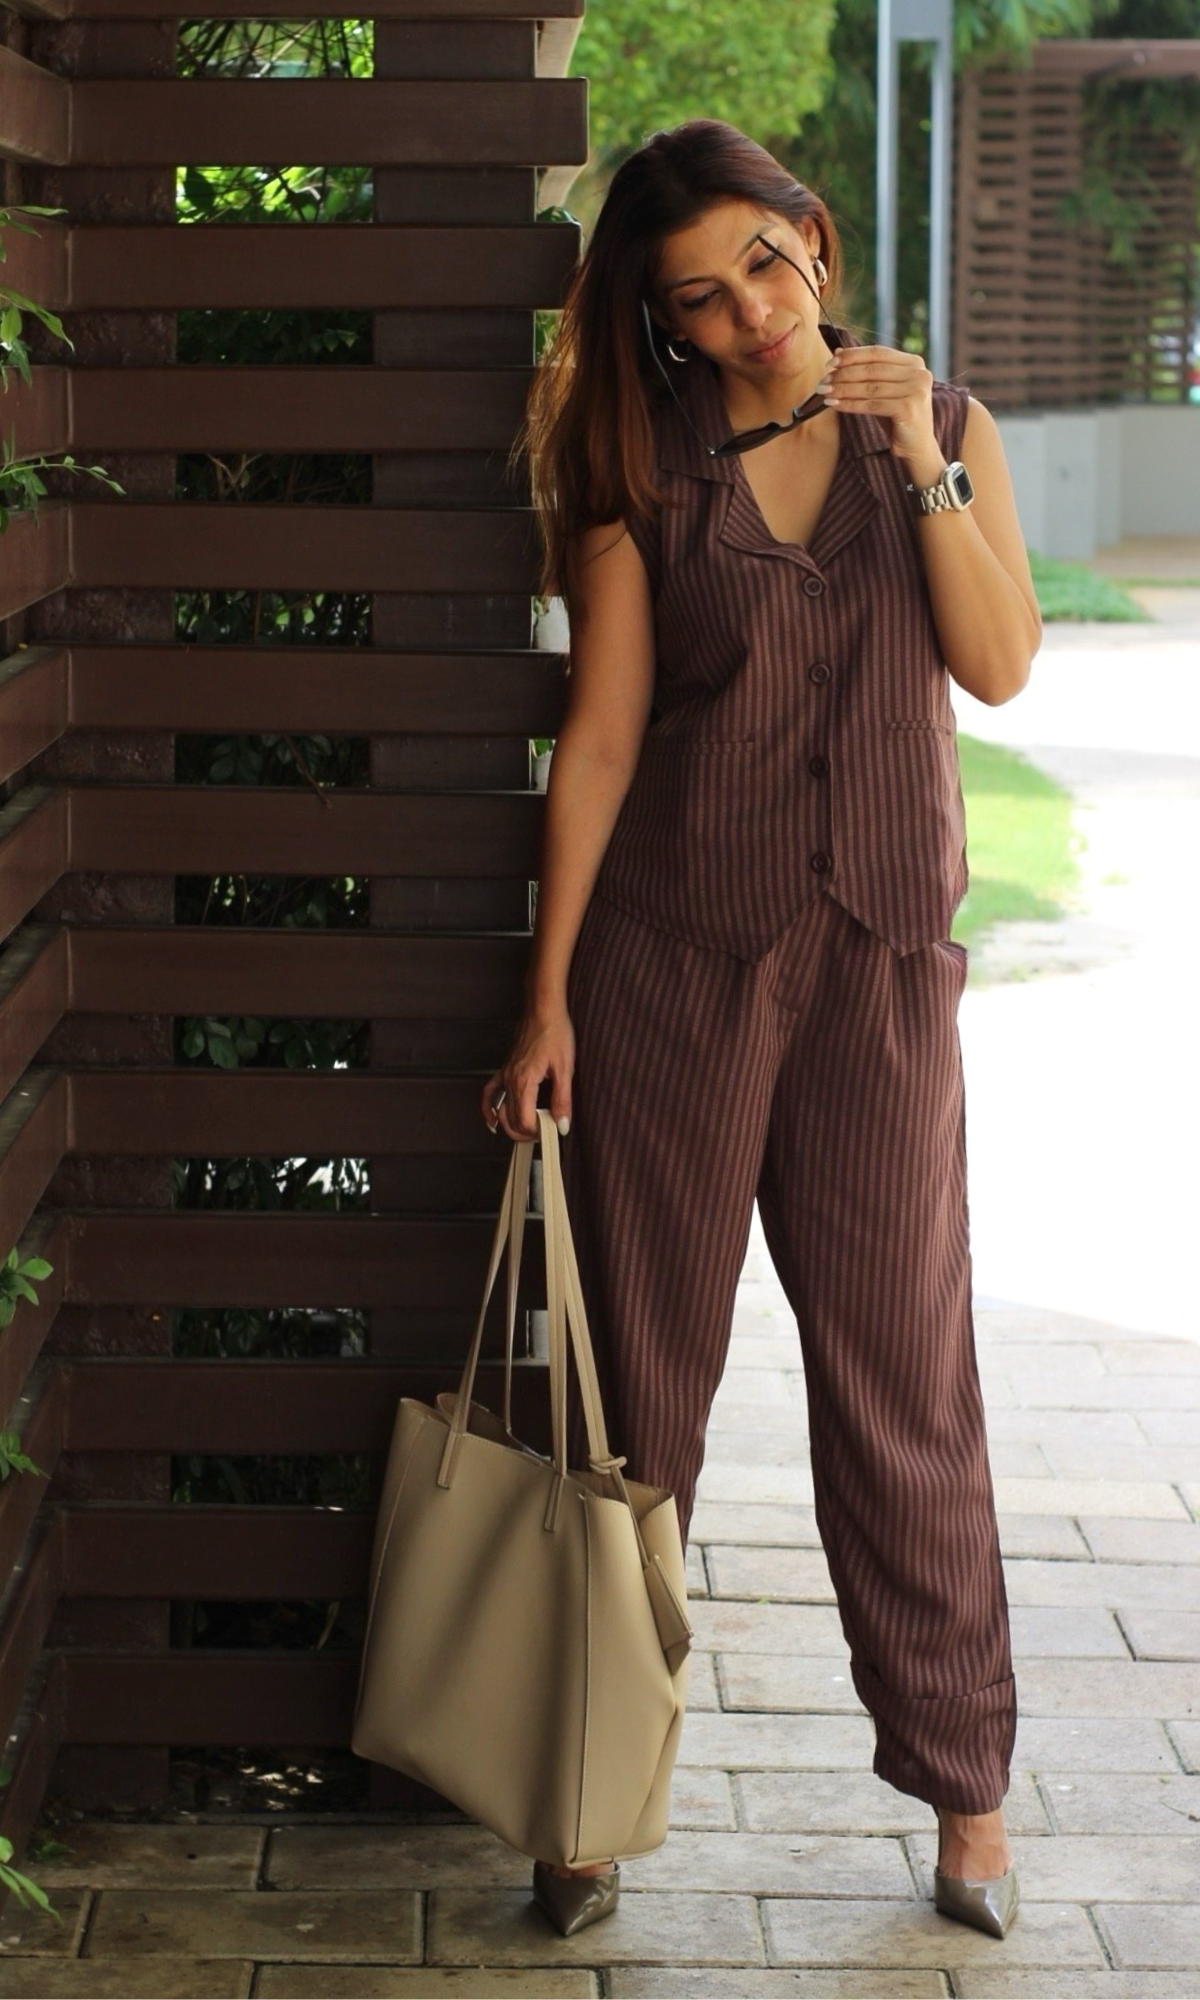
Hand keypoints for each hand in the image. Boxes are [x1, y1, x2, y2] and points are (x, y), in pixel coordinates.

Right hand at [481, 1002, 574, 1142]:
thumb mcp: (565, 1068)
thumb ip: (563, 1099)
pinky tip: (492, 1120)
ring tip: (528, 1133)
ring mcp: (505, 1075)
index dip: (537, 1132)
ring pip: (501, 1110)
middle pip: (511, 1120)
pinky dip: (488, 1109)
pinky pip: (490, 1092)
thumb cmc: (554, 1032)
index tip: (552, 1132)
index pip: (524, 1120)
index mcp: (524, 1082)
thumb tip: (562, 1124)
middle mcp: (510, 1080)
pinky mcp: (506, 1069)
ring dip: (511, 1126)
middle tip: (544, 1135)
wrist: (543, 1010)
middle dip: (526, 1133)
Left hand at [820, 345, 939, 474]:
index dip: (853, 356)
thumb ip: (867, 372)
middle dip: (844, 374)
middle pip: (873, 369)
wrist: (917, 447)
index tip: (830, 362)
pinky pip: (872, 404)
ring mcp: (916, 390)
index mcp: (914, 363)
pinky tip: (835, 405)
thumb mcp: (884, 390)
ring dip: (843, 389)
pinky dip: (851, 405)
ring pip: (870, 387)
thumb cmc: (897, 417)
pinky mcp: (908, 408)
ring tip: (824, 393)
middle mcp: (919, 373)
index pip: (878, 353)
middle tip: (823, 381)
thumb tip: (838, 353)